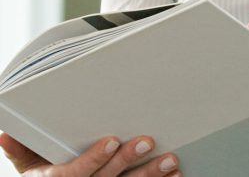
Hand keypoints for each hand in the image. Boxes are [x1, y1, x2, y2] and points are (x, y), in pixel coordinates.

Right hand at [0, 133, 179, 176]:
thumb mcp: (29, 166)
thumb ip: (21, 149)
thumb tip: (5, 131)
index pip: (77, 174)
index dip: (95, 159)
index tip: (112, 140)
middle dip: (128, 161)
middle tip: (148, 140)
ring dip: (151, 176)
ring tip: (170, 160)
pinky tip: (176, 175)